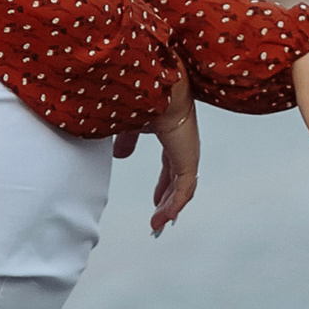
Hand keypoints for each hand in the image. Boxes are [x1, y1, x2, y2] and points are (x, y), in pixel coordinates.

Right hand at [113, 82, 199, 233]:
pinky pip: (184, 189)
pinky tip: (166, 216)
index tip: (156, 200)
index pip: (170, 164)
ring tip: (158, 222)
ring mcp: (187, 152)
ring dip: (169, 207)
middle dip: (167, 199)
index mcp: (171, 133)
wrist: (157, 86)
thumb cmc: (144, 95)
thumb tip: (120, 155)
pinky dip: (175, 204)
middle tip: (159, 216)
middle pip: (177, 179)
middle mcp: (182, 144)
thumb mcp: (129, 125)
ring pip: (182, 188)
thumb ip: (126, 141)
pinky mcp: (188, 159)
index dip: (163, 184)